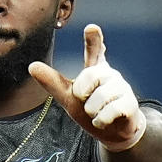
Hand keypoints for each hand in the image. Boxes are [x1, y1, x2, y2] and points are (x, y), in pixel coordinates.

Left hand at [29, 24, 145, 151]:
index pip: (94, 51)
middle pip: (89, 76)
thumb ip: (52, 82)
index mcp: (95, 69)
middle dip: (82, 94)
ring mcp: (122, 87)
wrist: (112, 133)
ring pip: (99, 98)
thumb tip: (32, 66)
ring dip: (92, 112)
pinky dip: (101, 121)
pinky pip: (109, 112)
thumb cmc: (90, 111)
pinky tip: (104, 121)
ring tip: (97, 113)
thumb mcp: (68, 97)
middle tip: (86, 101)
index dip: (93, 40)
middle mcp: (110, 74)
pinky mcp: (130, 103)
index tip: (91, 28)